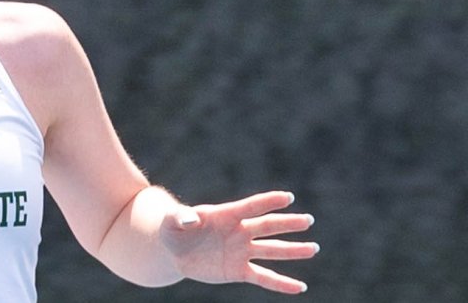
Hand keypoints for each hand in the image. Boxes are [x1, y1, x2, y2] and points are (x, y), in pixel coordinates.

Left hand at [161, 191, 317, 293]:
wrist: (175, 251)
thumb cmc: (173, 229)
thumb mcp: (172, 222)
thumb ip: (181, 216)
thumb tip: (190, 218)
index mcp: (225, 215)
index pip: (250, 207)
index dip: (268, 201)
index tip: (288, 197)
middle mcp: (238, 232)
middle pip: (267, 226)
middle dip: (288, 223)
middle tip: (308, 220)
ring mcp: (241, 251)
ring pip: (272, 251)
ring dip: (292, 250)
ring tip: (313, 248)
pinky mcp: (239, 271)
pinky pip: (264, 278)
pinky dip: (281, 283)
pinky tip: (300, 287)